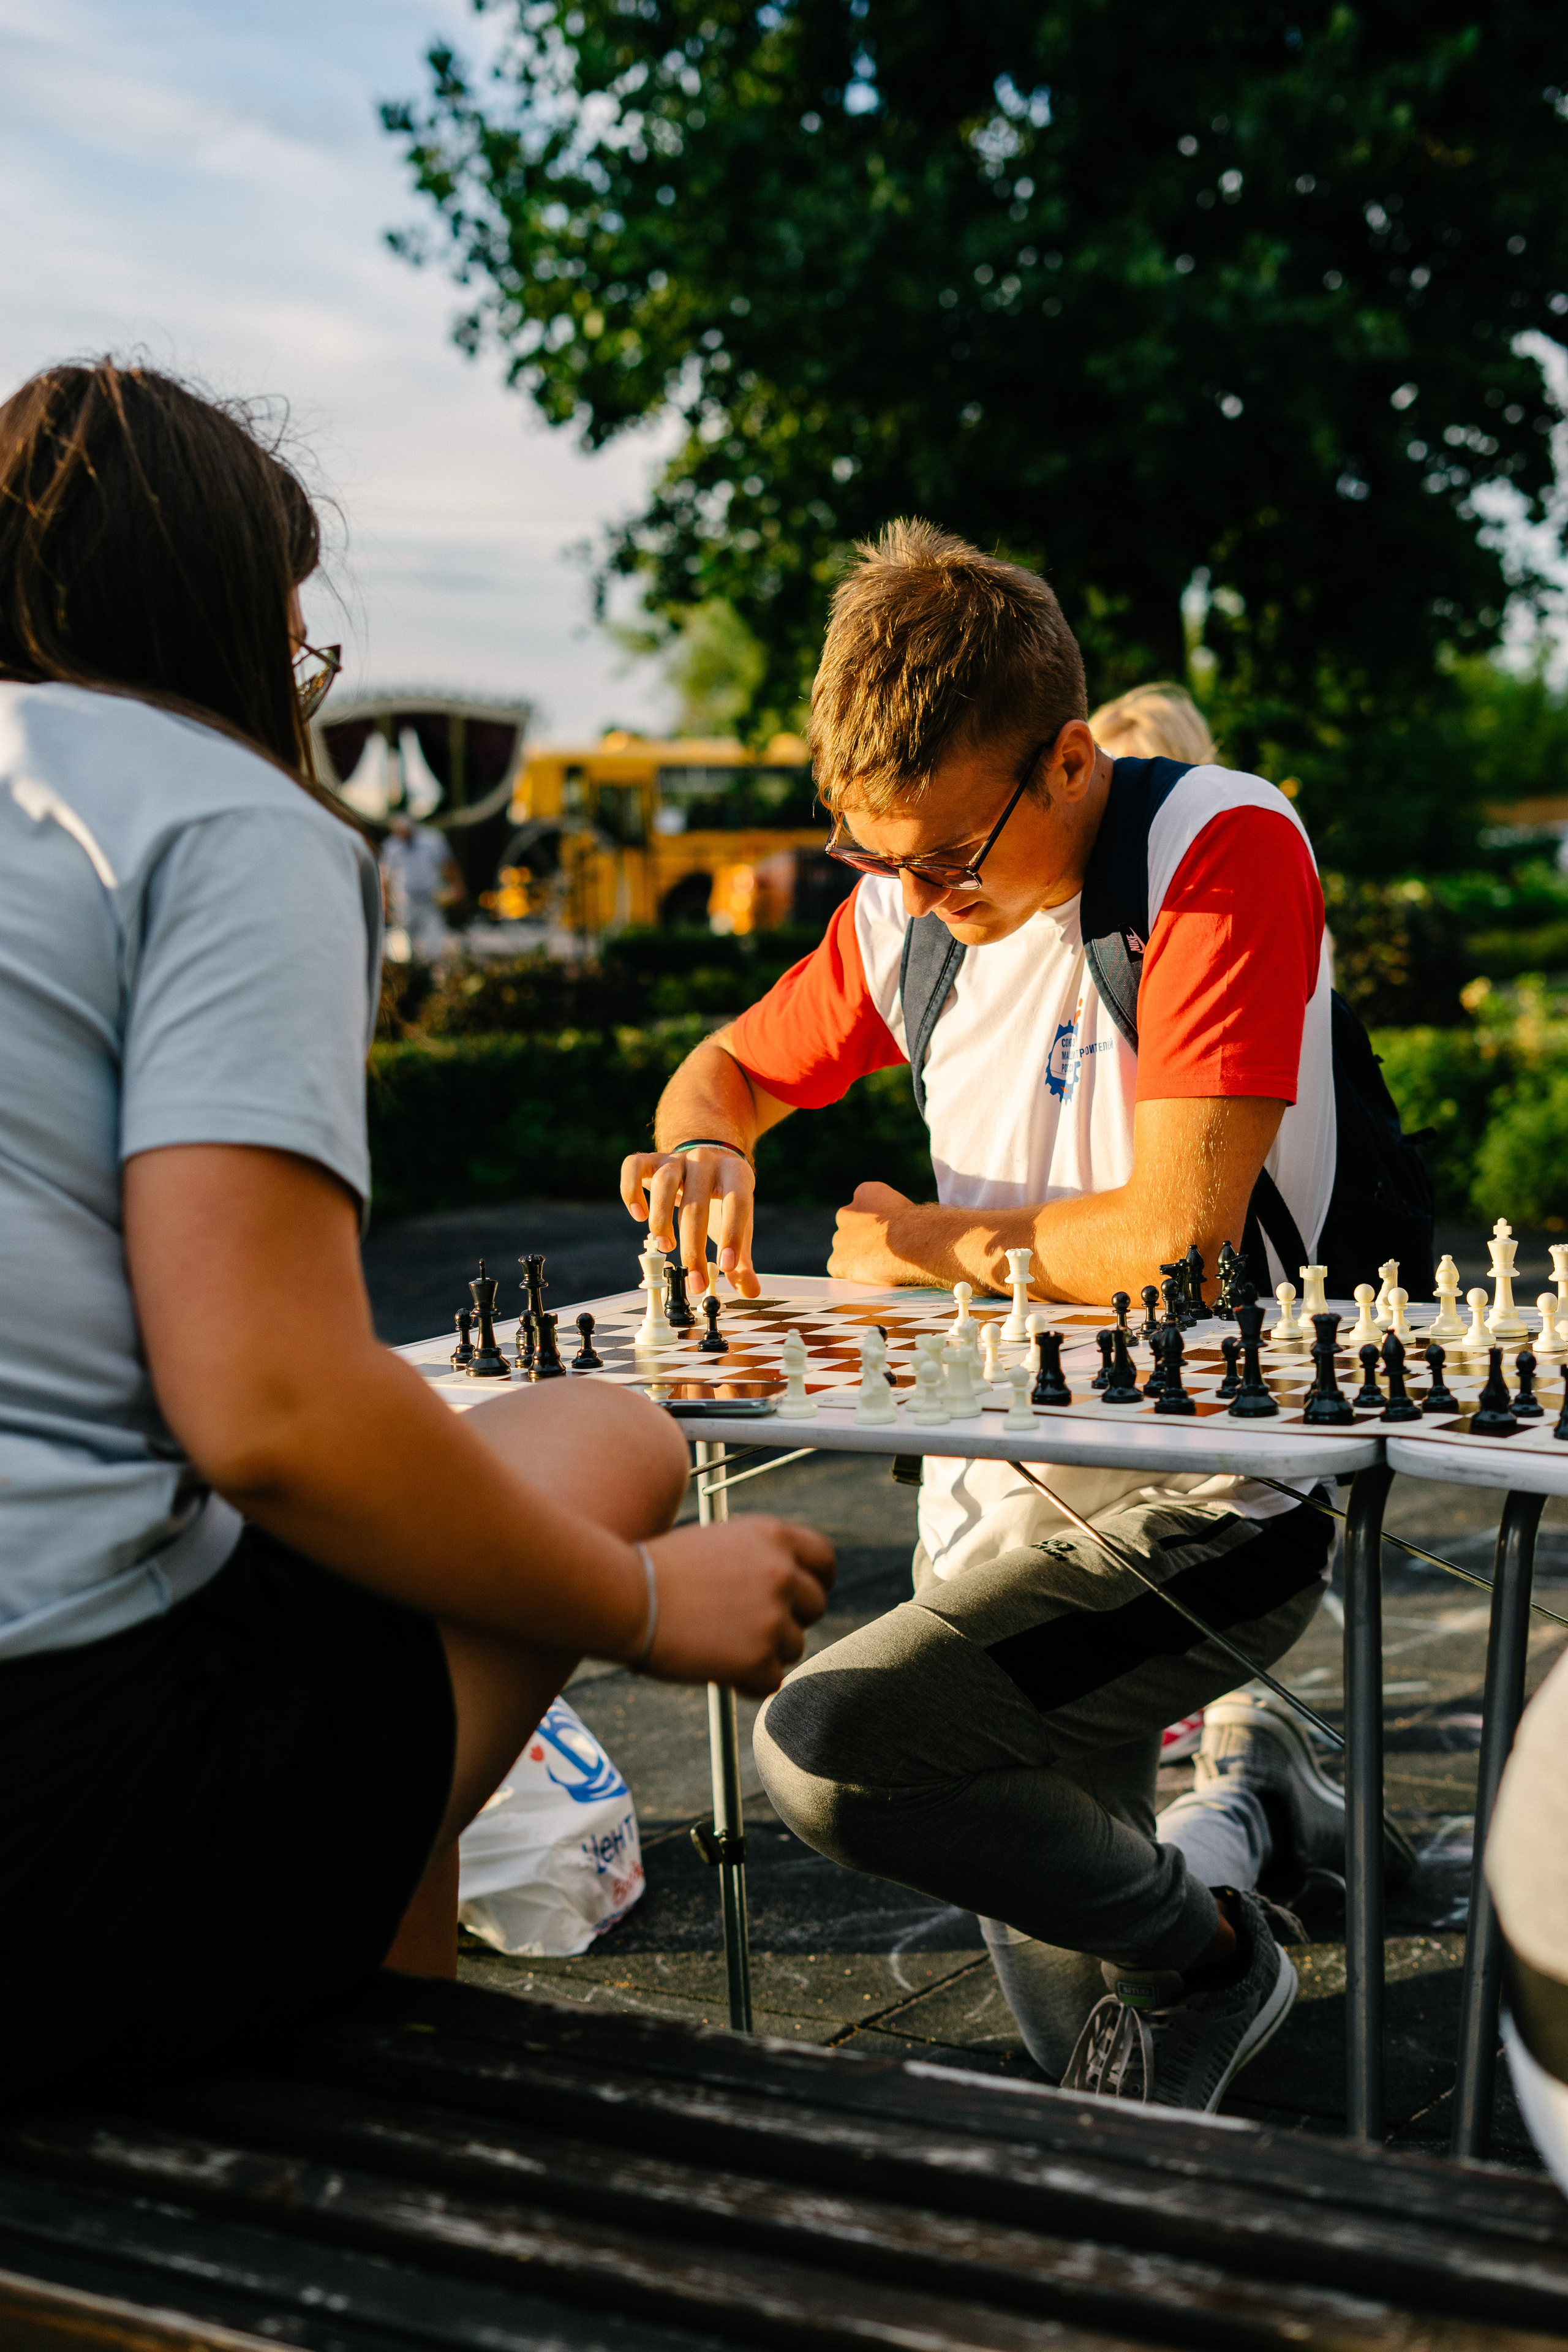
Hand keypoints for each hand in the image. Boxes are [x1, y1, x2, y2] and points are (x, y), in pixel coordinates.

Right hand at [620, 1145, 759, 1298]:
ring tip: (666, 1246)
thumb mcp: (740, 1221)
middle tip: (694, 1280)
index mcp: (735, 1174)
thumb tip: (750, 1290)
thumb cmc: (723, 1195)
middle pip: (696, 1204)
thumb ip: (743, 1257)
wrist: (707, 1156)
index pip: (736, 1202)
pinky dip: (631, 1191)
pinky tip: (639, 1215)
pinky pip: (633, 1167)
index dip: (731, 1235)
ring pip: (664, 1183)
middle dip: (693, 1248)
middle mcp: (705, 1161)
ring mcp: (676, 1159)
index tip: (725, 1267)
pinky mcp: (651, 1159)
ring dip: (661, 1220)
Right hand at [640, 1517, 835, 1695]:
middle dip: (791, 1619)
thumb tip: (787, 1582)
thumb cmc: (659, 1569)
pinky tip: (716, 1667)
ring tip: (720, 1643)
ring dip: (764, 1651)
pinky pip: (771, 1680)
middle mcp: (781, 1573)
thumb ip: (759, 1557)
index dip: (819, 1580)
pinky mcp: (758, 1658)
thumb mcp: (719, 1541)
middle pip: (815, 1606)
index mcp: (773, 1536)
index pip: (824, 1559)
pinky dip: (748, 1680)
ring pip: (793, 1646)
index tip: (804, 1596)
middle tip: (755, 1627)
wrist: (625, 1596)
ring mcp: (773, 1617)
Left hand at [827, 1181, 926, 1283]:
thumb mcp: (904, 1205)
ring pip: (844, 1249)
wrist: (909, 1241)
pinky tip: (870, 1272)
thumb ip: (890, 1212)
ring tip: (880, 1262)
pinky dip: (852, 1272)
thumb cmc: (915, 1225)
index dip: (876, 1222)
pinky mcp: (838, 1261)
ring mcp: (839, 1238)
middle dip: (862, 1238)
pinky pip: (839, 1268)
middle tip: (883, 1250)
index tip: (886, 1232)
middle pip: (850, 1228)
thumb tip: (892, 1226)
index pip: (864, 1206)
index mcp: (865, 1192)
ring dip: (857, 1255)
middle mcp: (845, 1213)